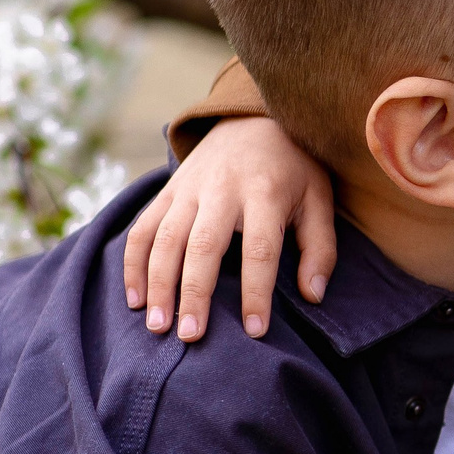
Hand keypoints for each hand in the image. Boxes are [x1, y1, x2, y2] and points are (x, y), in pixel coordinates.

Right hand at [123, 117, 334, 341]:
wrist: (253, 118)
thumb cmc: (294, 168)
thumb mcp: (319, 199)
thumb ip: (319, 248)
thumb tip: (312, 296)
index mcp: (265, 192)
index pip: (259, 249)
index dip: (256, 292)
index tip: (255, 331)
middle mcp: (221, 190)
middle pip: (202, 245)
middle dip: (193, 293)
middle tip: (190, 335)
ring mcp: (188, 189)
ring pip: (163, 238)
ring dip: (157, 284)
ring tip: (157, 326)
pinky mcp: (167, 191)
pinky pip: (142, 228)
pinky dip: (133, 264)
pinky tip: (136, 299)